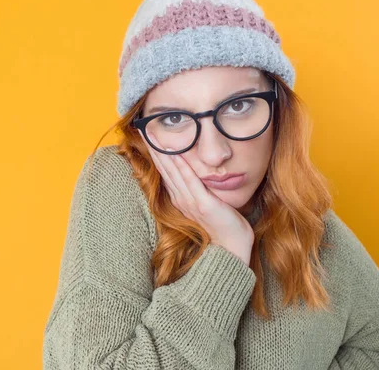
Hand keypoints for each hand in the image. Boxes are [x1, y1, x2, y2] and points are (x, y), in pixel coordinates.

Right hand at [138, 131, 253, 264]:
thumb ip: (199, 189)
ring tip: (155, 136)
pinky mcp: (203, 204)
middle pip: (165, 170)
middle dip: (156, 149)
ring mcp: (190, 202)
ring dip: (164, 154)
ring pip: (174, 173)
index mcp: (180, 199)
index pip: (165, 172)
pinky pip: (190, 181)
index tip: (150, 137)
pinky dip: (183, 167)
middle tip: (145, 130)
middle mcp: (181, 200)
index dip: (157, 154)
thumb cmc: (223, 225)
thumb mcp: (207, 203)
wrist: (232, 248)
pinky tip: (176, 154)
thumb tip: (197, 173)